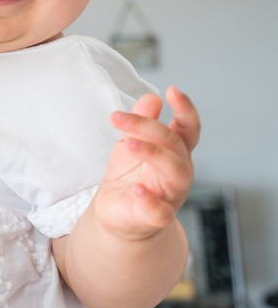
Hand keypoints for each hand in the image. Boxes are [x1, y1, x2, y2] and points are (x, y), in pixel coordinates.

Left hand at [94, 86, 198, 240]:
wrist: (118, 215)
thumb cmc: (130, 177)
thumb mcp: (131, 144)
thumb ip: (142, 122)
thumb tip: (152, 98)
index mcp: (174, 152)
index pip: (188, 128)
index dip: (185, 110)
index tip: (173, 91)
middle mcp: (178, 171)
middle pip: (174, 145)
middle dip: (150, 128)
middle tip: (119, 118)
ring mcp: (170, 194)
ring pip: (174, 172)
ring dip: (153, 155)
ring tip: (129, 145)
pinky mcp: (155, 217)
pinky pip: (160, 211)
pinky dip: (150, 202)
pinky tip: (138, 191)